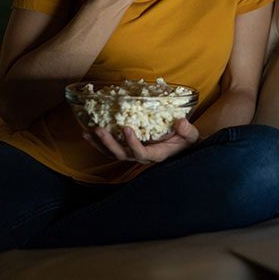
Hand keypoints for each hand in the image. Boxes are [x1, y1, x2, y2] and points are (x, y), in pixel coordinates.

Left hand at [83, 118, 199, 163]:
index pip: (142, 153)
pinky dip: (98, 142)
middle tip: (99, 129)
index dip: (132, 143)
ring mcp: (134, 154)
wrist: (183, 147)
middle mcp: (143, 157)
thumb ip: (187, 130)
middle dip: (109, 143)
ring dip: (99, 143)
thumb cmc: (186, 141)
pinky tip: (88, 134)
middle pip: (121, 155)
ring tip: (87, 132)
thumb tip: (180, 122)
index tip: (126, 128)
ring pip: (113, 153)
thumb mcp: (191, 135)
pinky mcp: (128, 148)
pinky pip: (111, 149)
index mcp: (157, 154)